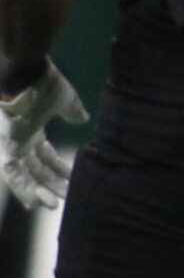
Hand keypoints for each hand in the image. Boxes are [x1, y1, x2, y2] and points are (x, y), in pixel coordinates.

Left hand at [0, 63, 84, 208]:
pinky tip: (34, 202)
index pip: (45, 156)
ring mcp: (11, 144)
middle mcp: (19, 140)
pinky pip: (12, 172)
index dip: (58, 169)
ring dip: (36, 191)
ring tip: (51, 205)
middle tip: (65, 198)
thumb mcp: (64, 100)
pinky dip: (22, 188)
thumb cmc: (43, 83)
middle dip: (50, 184)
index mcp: (32, 129)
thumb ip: (72, 111)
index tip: (72, 180)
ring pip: (22, 174)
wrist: (22, 71)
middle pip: (35, 169)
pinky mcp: (6, 146)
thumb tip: (82, 118)